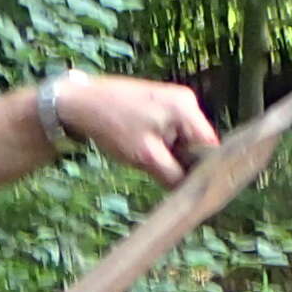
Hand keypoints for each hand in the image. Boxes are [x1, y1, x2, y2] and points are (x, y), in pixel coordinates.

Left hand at [57, 72, 225, 183]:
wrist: (81, 102)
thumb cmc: (112, 126)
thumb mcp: (146, 157)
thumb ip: (173, 174)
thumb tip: (190, 191)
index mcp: (187, 108)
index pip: (210, 146)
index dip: (202, 169)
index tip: (190, 186)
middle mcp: (186, 100)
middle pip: (197, 142)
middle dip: (183, 160)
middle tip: (162, 172)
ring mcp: (174, 99)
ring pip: (183, 138)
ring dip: (170, 153)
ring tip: (147, 157)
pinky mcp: (161, 102)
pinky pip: (171, 130)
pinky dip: (161, 143)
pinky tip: (143, 146)